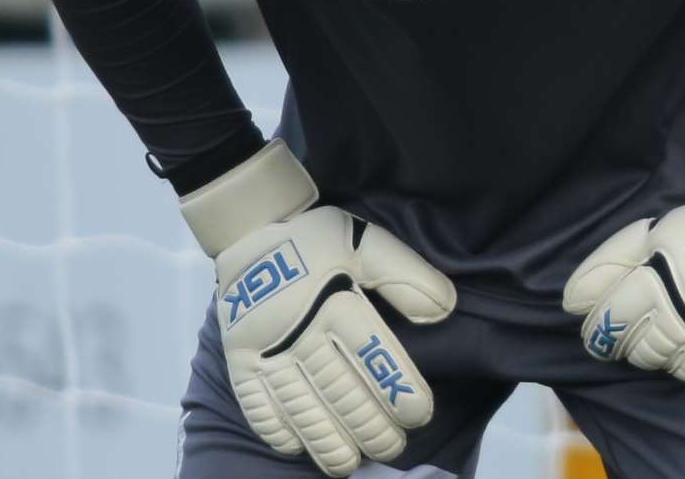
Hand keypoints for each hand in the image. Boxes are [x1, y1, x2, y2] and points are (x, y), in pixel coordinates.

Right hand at [180, 141, 455, 476]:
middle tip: (393, 446)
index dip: (400, 390)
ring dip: (329, 442)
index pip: (375, 355)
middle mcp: (300, 330)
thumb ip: (407, 275)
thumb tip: (444, 311)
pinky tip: (299, 447)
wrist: (250, 227)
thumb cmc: (317, 240)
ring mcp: (266, 349)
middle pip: (341, 391)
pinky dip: (280, 431)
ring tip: (352, 462)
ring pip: (302, 408)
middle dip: (372, 427)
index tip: (420, 414)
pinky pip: (257, 406)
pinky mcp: (240, 360)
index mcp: (337, 300)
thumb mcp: (367, 243)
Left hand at [562, 139, 684, 392]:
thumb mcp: (649, 233)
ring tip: (682, 322)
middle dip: (634, 339)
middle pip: (640, 352)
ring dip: (669, 351)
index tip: (599, 329)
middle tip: (649, 317)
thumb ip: (607, 264)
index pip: (611, 325)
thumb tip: (572, 304)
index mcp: (661, 286)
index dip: (598, 329)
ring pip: (673, 369)